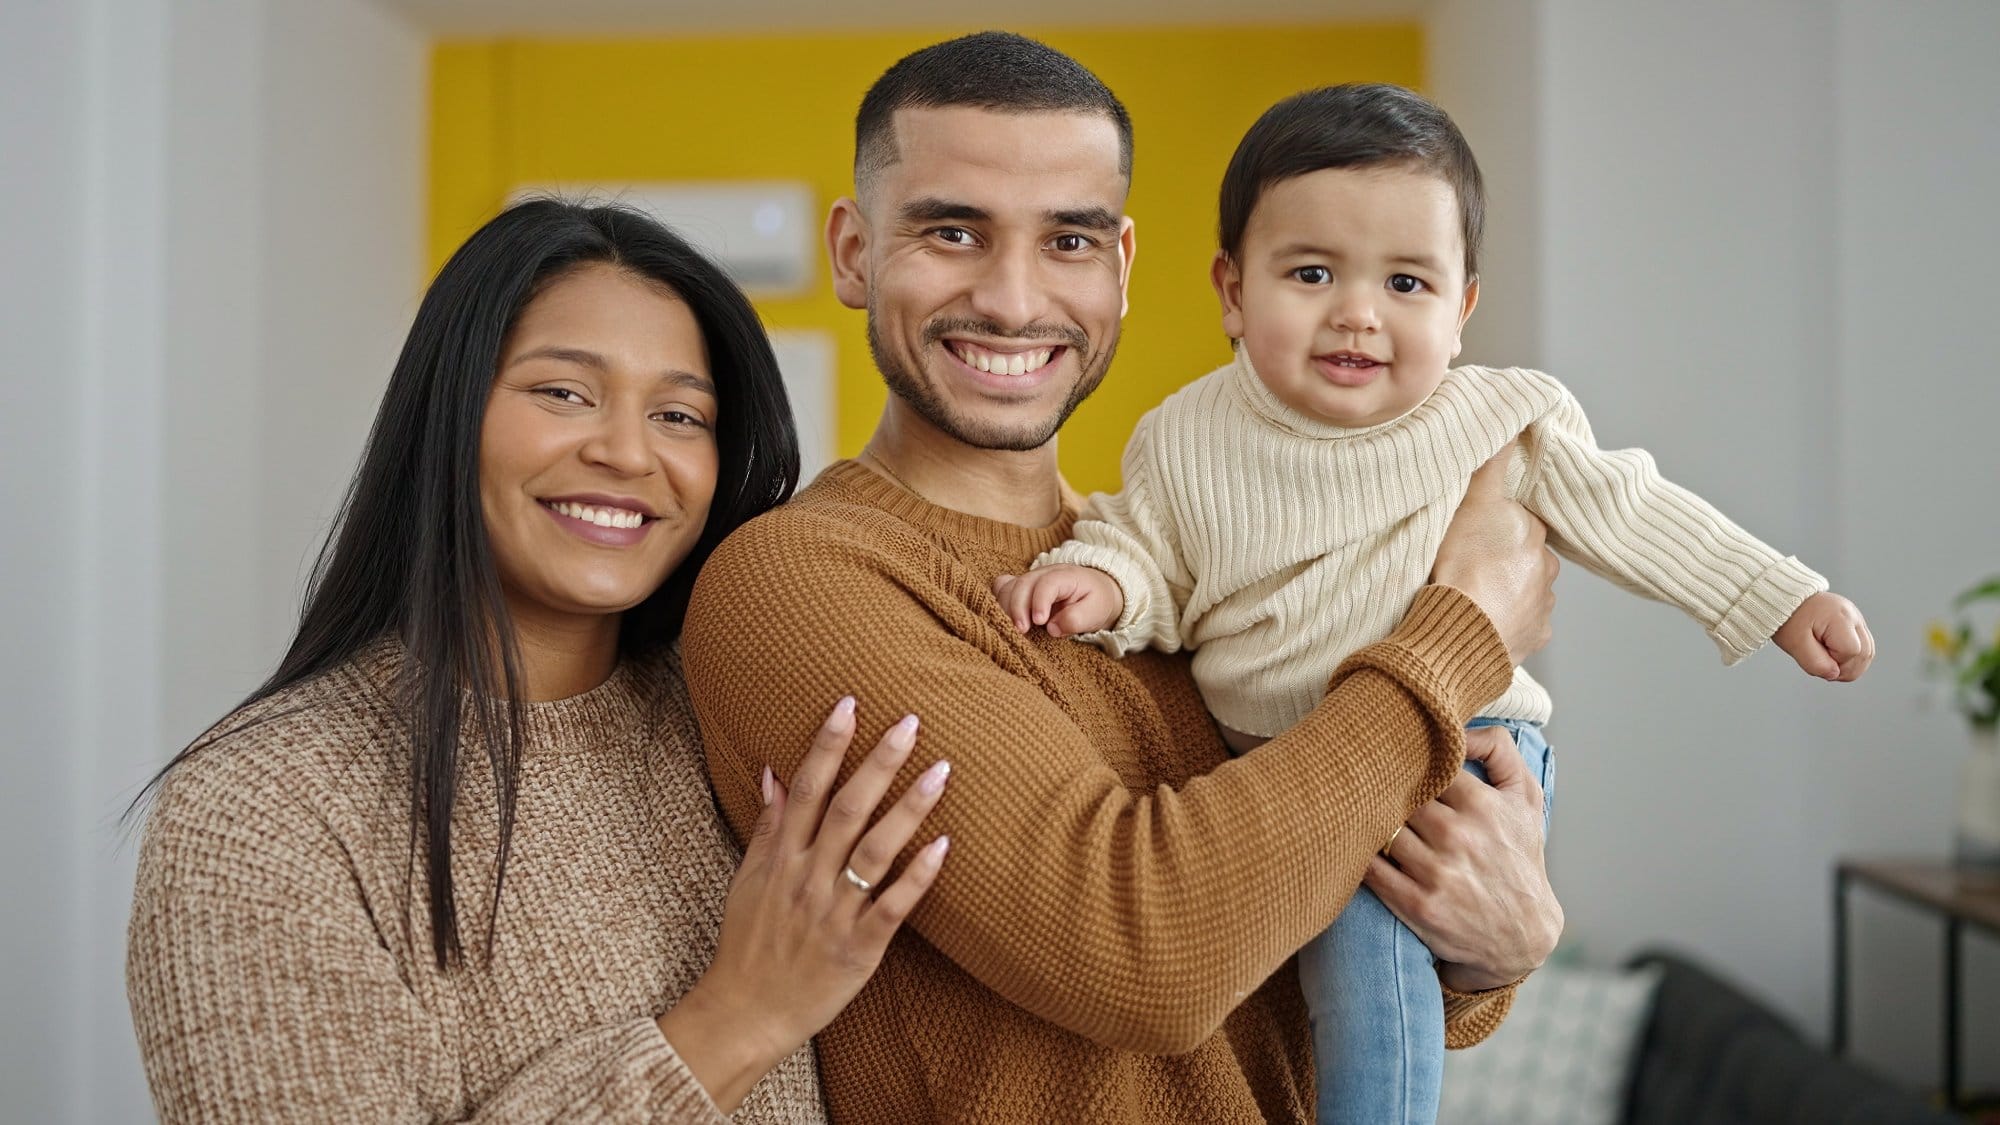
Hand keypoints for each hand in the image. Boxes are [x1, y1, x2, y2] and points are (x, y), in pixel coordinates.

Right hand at [659, 698, 950, 1110]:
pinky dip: (918, 875)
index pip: (807, 788)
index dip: (828, 744)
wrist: (746, 1012)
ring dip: (909, 808)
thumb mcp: (748, 879)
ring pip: (875, 851)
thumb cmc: (749, 942)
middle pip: (847, 809)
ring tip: (942, 770)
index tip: (849, 703)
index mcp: (781, 858)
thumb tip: (774, 771)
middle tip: (911, 721)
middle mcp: (807, 877)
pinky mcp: (859, 947)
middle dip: (878, 762)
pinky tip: (945, 845)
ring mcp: (834, 912)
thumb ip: (768, 826)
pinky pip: (893, 906)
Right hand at [992, 565, 1123, 638]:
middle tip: (1021, 631)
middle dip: (1018, 607)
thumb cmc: (1095, 601)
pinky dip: (999, 602)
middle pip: (1023, 583)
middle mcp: (1044, 573)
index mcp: (1066, 576)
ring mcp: (1030, 579)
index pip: (1048, 583)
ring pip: (1009, 586)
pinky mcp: (1021, 588)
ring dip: (1006, 607)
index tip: (1040, 622)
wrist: (1094, 591)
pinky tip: (1003, 618)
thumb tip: (1052, 628)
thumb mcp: (1096, 611)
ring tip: (1012, 629)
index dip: (1040, 601)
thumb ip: (1077, 619)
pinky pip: (1002, 588)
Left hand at [1364, 726, 1561, 992]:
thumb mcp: (1526, 798)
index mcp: (1482, 805)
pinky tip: (1356, 846)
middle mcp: (1459, 837)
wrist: (1523, 933)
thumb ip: (1500, 750)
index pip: (1425, 763)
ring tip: (1355, 811)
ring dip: (1366, 820)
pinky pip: (1370, 870)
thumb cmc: (1519, 854)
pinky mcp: (1417, 906)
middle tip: (1361, 779)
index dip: (1404, 758)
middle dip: (1381, 788)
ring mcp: (1436, 873)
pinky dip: (1358, 855)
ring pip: (1381, 829)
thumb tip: (1459, 725)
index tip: (1389, 756)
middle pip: (1397, 795)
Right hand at [1431, 447, 1557, 664]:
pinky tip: (1485, 621)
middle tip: (1472, 562)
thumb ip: (1492, 463)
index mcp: (1534, 535)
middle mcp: (1546, 569)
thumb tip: (1515, 418)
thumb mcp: (1474, 502)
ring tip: (1476, 595)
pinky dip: (1508, 623)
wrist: (1463, 629)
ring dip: (1508, 591)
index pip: (1521, 521)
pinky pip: (1522, 627)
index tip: (1477, 530)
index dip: (1499, 523)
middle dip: (1507, 559)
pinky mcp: (1533, 638)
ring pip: (1527, 592)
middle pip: (1527, 557)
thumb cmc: (1465, 563)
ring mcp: (1542, 607)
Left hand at [1774, 591, 1872, 681]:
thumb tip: (1833, 674)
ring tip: (1828, 662)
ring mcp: (1856, 619)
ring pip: (1868, 651)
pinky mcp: (1855, 623)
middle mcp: (1853, 616)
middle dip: (1846, 669)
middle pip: (1865, 653)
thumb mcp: (1794, 643)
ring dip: (1850, 665)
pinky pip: (1863, 646)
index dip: (1836, 663)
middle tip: (1823, 666)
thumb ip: (1814, 662)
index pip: (1852, 651)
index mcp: (1840, 617)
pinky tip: (1834, 657)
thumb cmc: (1788, 620)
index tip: (1817, 659)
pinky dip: (1851, 657)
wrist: (1786, 601)